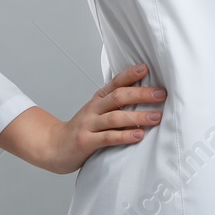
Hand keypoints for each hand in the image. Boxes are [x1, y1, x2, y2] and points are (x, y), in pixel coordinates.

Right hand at [0, 63, 166, 174]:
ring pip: (115, 118)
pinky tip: (139, 135)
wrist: (52, 147)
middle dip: (141, 94)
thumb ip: (115, 103)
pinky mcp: (86, 142)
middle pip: (118, 97)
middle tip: (161, 94)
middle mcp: (93, 109)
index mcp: (98, 99)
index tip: (146, 68)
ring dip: (138, 117)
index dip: (130, 74)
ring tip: (157, 117)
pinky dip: (125, 136)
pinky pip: (108, 138)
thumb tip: (145, 93)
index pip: (115, 83)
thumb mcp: (96, 111)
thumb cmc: (82, 129)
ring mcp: (88, 125)